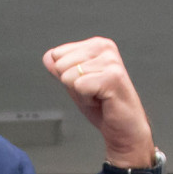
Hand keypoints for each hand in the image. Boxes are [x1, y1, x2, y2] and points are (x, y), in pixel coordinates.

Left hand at [42, 38, 155, 167]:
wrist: (124, 128)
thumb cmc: (104, 107)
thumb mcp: (75, 84)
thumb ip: (61, 69)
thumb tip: (48, 57)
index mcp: (96, 45)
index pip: (56, 54)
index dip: (66, 75)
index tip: (87, 84)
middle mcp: (105, 48)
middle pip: (60, 64)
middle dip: (72, 85)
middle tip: (93, 92)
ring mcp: (110, 61)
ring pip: (68, 76)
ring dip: (81, 93)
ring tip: (99, 96)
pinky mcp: (112, 77)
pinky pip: (79, 86)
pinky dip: (86, 100)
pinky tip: (102, 101)